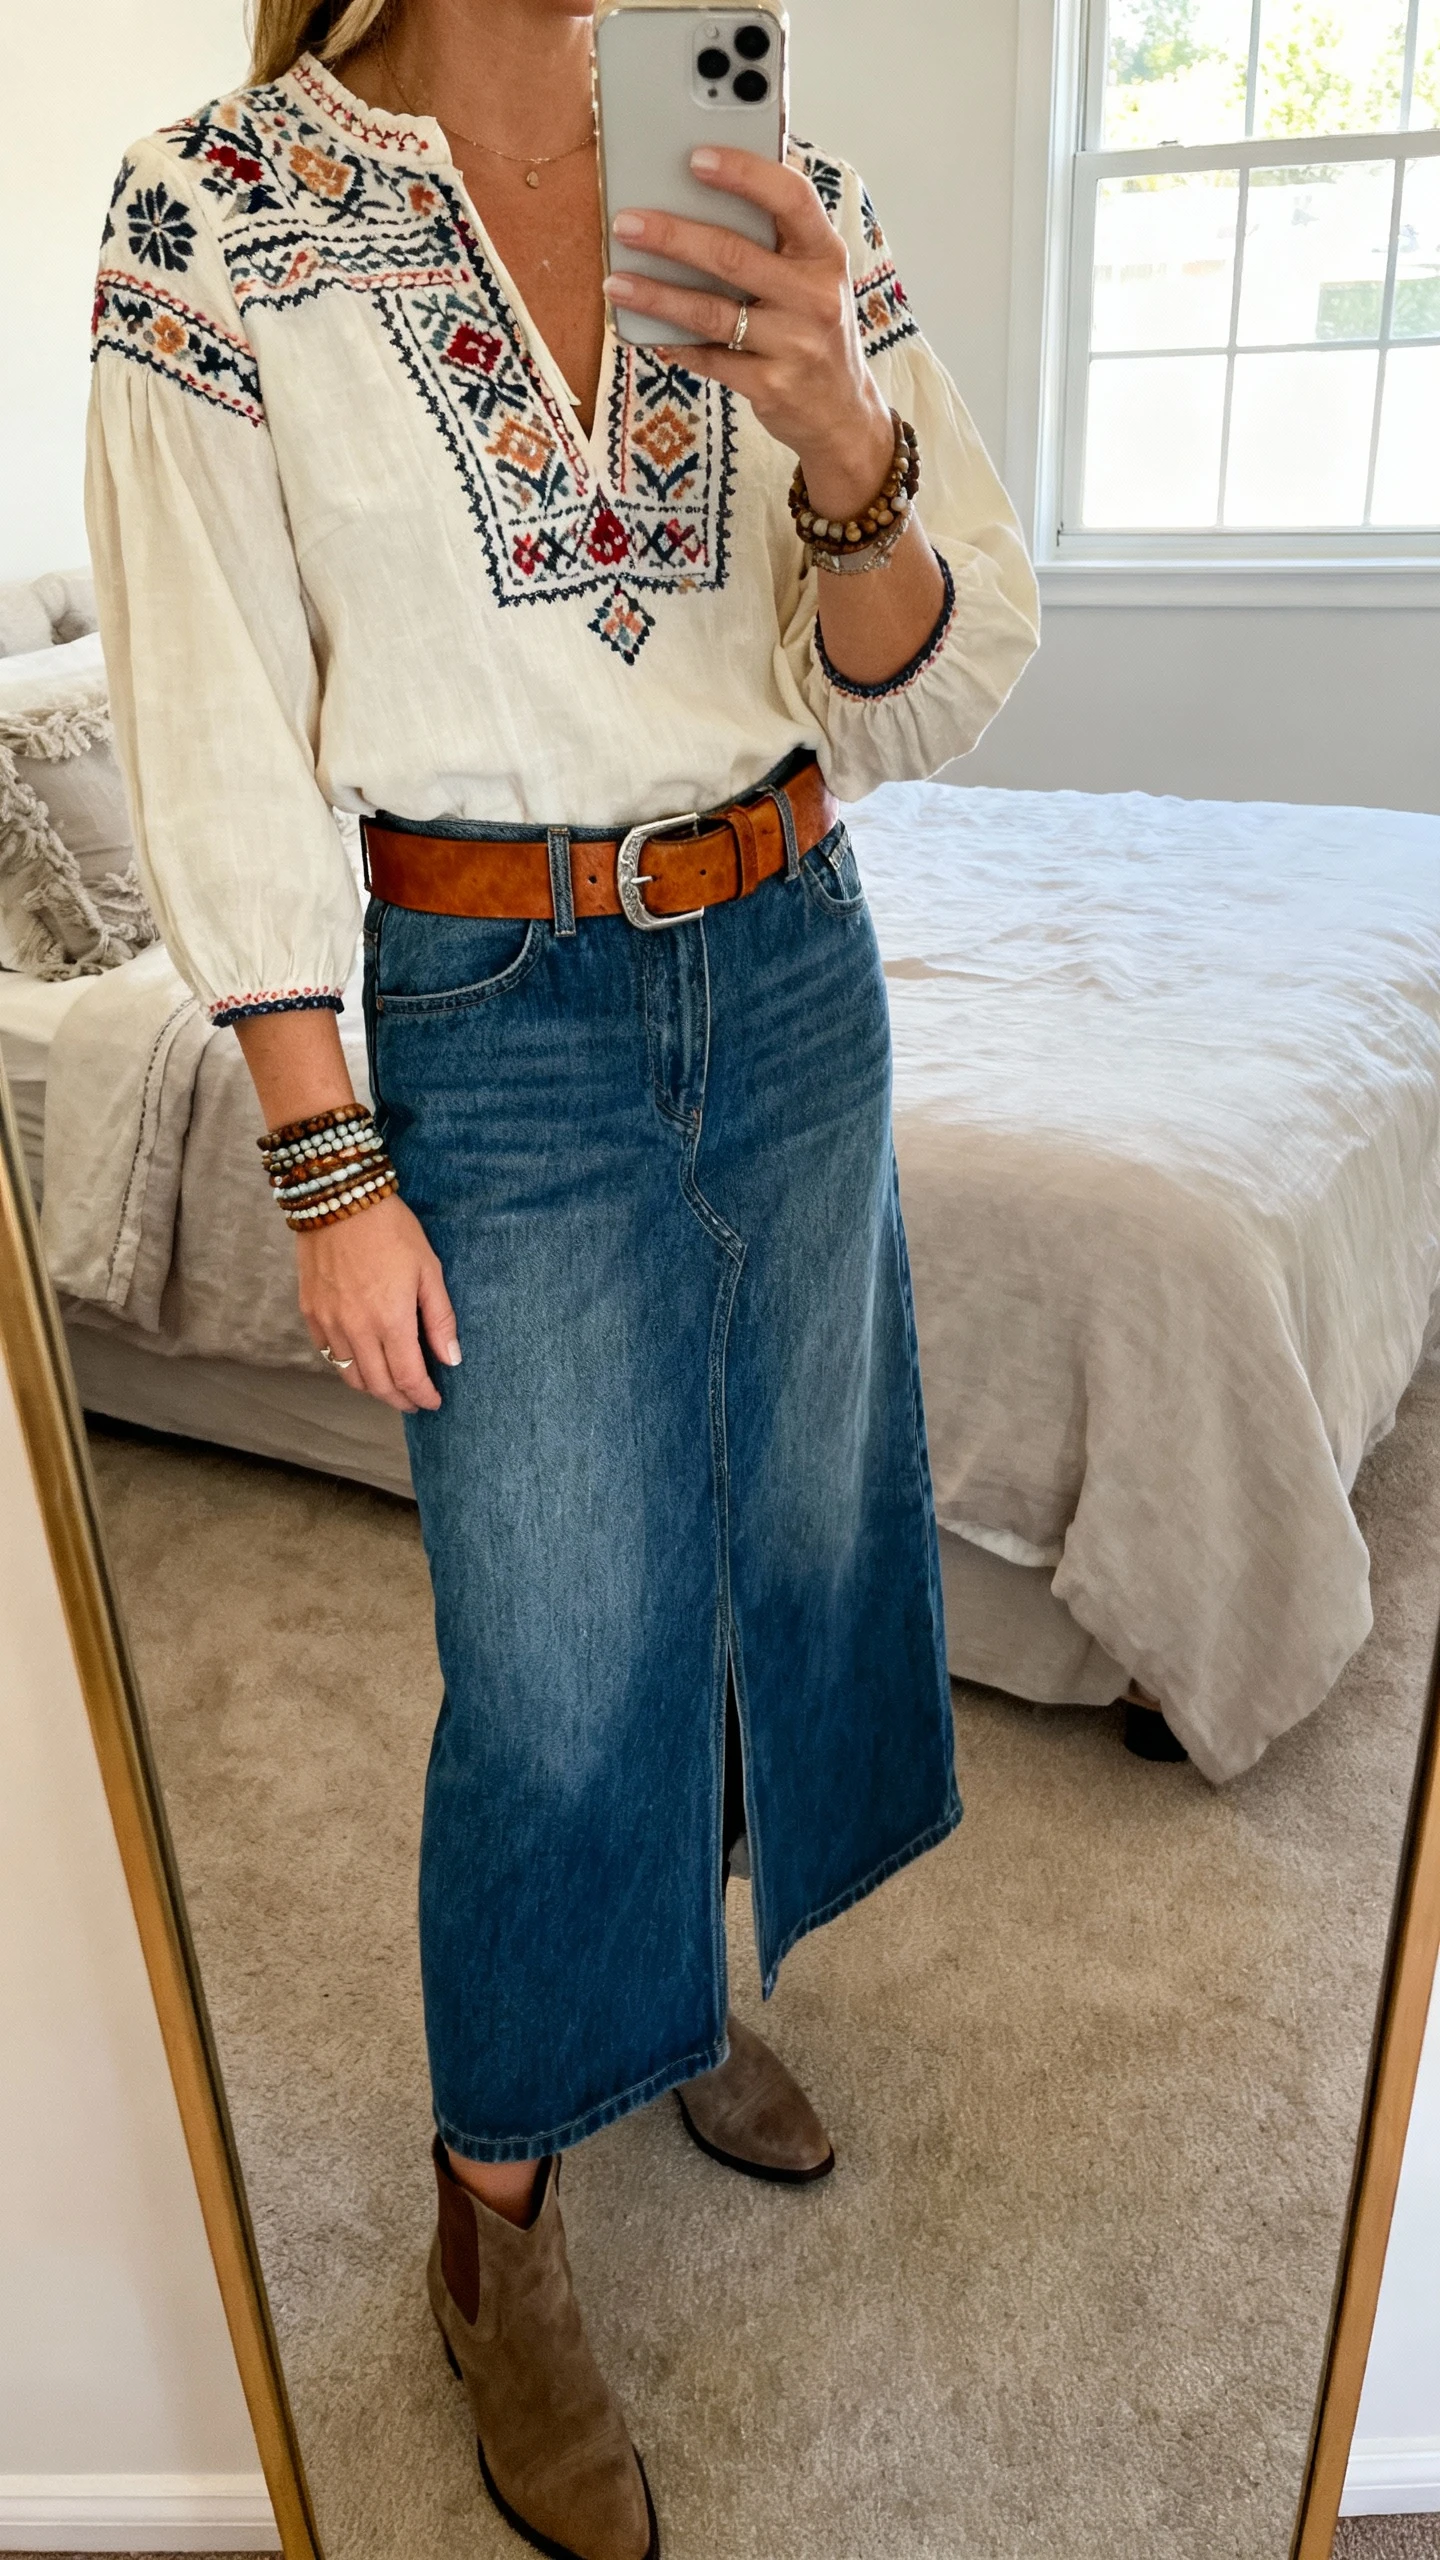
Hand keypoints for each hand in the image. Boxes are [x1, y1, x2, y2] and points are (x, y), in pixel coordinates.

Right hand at [297, 1192, 459, 1415]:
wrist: (340, 1199)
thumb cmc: (391, 1230)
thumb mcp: (428, 1270)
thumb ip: (440, 1319)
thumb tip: (450, 1359)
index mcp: (391, 1320)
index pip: (409, 1377)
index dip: (423, 1396)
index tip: (434, 1402)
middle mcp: (356, 1329)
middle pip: (379, 1385)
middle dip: (400, 1400)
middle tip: (414, 1402)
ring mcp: (330, 1322)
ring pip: (350, 1375)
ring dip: (373, 1388)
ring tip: (390, 1386)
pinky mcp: (311, 1311)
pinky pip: (328, 1354)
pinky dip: (347, 1367)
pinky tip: (362, 1361)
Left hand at [604, 148, 894, 522]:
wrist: (842, 413)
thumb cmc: (816, 330)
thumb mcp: (815, 277)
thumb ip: (779, 237)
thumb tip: (712, 185)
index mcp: (826, 254)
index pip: (791, 197)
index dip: (744, 173)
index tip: (696, 158)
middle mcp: (815, 296)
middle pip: (733, 255)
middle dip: (672, 236)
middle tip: (626, 224)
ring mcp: (795, 344)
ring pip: (712, 311)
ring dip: (657, 295)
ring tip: (617, 282)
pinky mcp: (771, 386)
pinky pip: (710, 358)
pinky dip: (676, 343)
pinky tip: (649, 332)